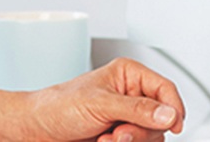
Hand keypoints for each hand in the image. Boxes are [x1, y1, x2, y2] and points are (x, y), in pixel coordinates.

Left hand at [0, 58, 185, 141]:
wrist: (36, 130)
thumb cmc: (58, 107)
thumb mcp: (99, 104)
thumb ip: (136, 109)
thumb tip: (169, 113)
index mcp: (127, 75)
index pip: (166, 89)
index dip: (174, 108)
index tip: (173, 126)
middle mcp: (130, 95)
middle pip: (162, 119)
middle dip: (141, 131)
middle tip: (118, 134)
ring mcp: (126, 117)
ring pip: (151, 136)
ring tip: (106, 139)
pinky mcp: (120, 136)